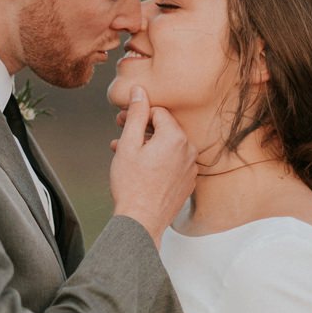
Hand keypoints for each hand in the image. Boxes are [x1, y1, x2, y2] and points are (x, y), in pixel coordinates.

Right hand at [109, 86, 197, 245]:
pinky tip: (141, 169)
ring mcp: (191, 168)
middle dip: (142, 129)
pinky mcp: (188, 182)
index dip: (137, 114)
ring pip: (168, 147)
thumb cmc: (132, 185)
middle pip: (165, 129)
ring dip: (148, 146)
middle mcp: (189, 149)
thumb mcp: (129, 144)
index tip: (121, 121)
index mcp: (175, 136)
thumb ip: (136, 114)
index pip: (157, 112)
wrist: (142, 222)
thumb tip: (140, 90)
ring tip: (125, 154)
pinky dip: (159, 162)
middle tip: (121, 135)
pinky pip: (174, 164)